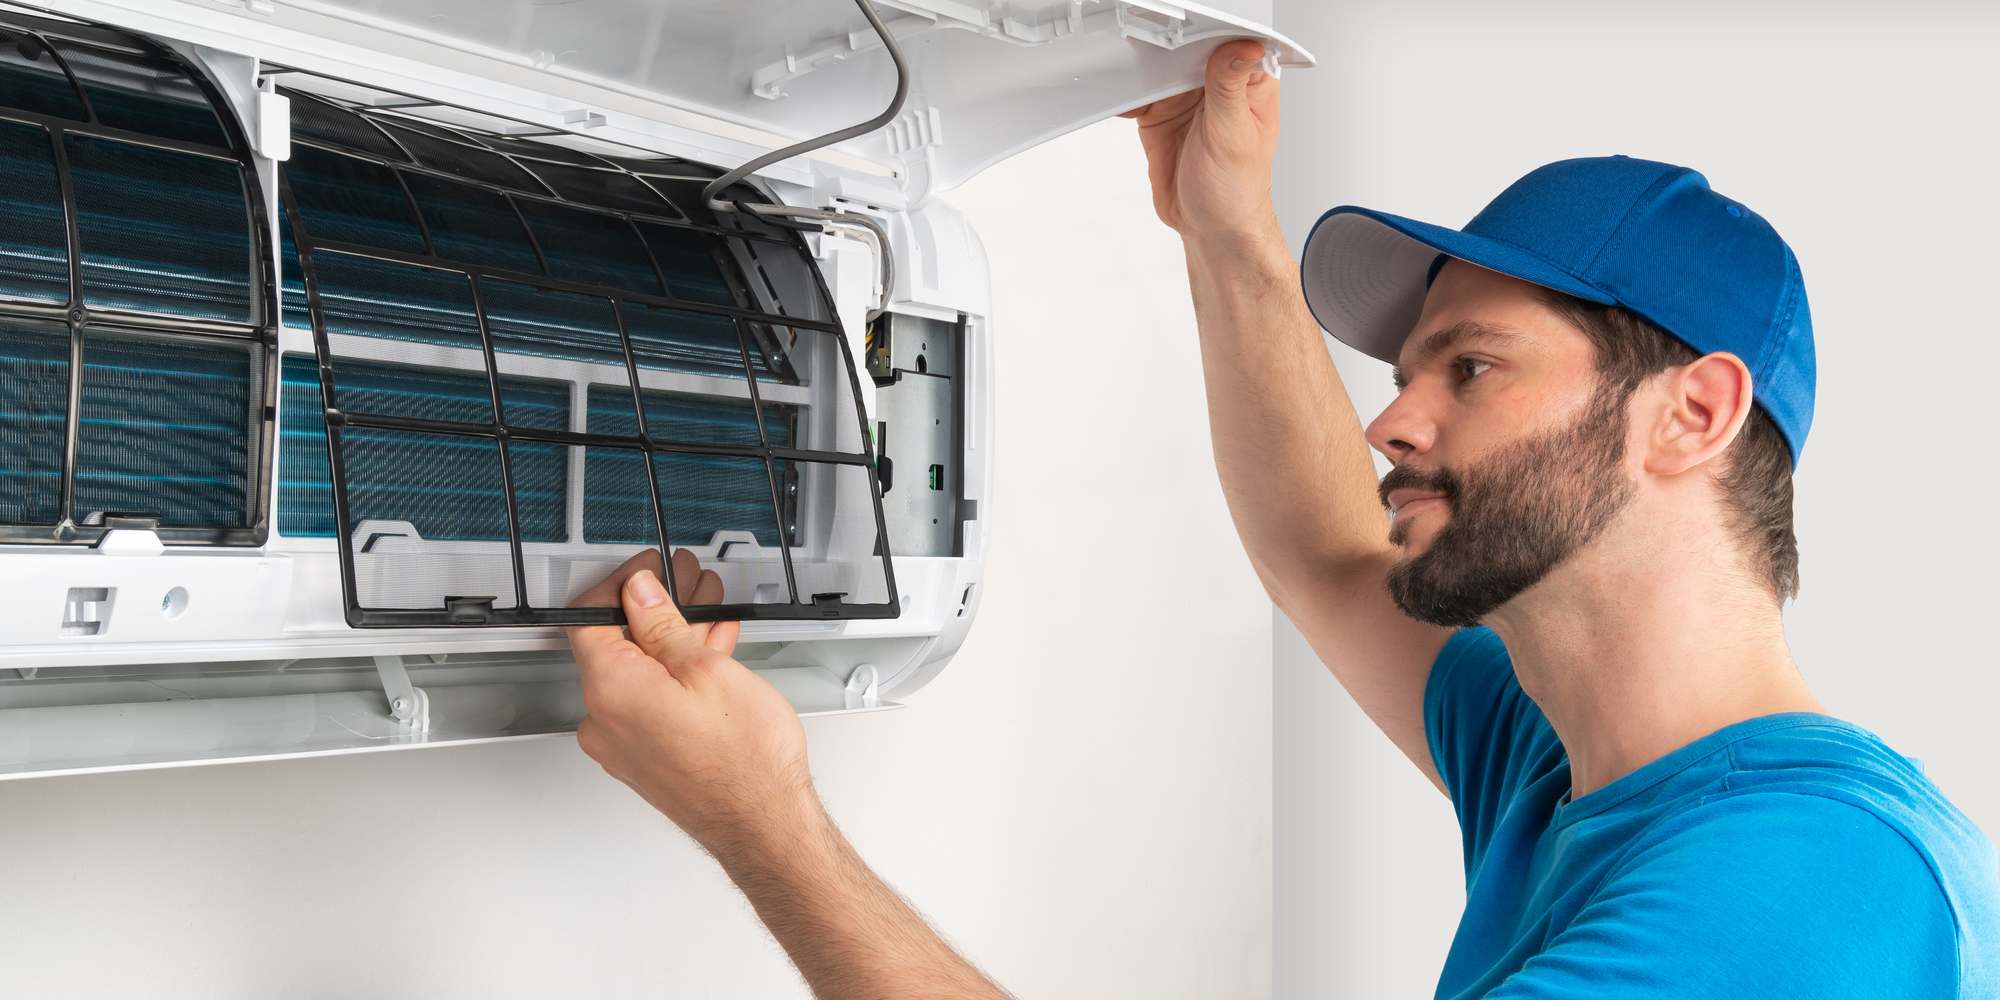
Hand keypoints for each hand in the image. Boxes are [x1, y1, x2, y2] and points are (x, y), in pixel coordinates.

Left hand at [567, 550, 820, 860]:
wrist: (765, 825)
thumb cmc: (746, 762)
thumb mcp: (708, 669)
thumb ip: (664, 625)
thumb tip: (639, 592)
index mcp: (611, 691)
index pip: (588, 618)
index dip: (621, 584)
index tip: (649, 570)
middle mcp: (603, 721)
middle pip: (616, 644)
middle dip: (656, 608)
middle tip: (690, 584)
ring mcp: (621, 744)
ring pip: (637, 672)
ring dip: (671, 640)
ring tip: (711, 617)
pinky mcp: (642, 758)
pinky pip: (647, 701)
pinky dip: (673, 675)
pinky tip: (708, 654)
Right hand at [1122, 38, 1282, 244]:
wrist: (1211, 229)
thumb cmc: (1238, 191)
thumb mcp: (1234, 137)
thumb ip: (1230, 88)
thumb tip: (1243, 47)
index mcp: (1249, 84)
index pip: (1230, 42)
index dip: (1208, 31)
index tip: (1185, 29)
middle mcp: (1218, 87)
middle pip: (1188, 48)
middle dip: (1165, 45)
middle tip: (1144, 45)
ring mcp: (1187, 101)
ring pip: (1159, 68)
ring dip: (1140, 67)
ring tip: (1125, 67)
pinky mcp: (1161, 116)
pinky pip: (1138, 94)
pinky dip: (1125, 92)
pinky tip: (1119, 93)